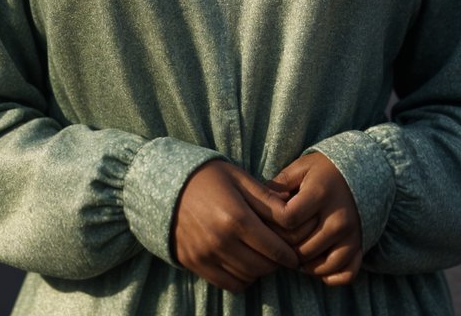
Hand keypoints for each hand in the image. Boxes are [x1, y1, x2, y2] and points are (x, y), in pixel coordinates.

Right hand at [173, 160, 299, 292]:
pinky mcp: (195, 264)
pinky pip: (227, 284)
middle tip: (279, 254)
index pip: (273, 248)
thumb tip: (292, 209)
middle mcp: (221, 241)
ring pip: (246, 277)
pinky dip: (241, 278)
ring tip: (261, 256)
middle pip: (262, 266)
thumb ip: (266, 197)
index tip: (294, 254)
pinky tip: (243, 263)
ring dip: (258, 271)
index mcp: (235, 217)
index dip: (288, 254)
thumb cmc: (208, 176)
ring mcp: (206, 255)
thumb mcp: (239, 178)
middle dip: (276, 263)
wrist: (166, 185)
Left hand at [270, 153, 362, 285]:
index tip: (268, 220)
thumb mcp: (300, 168)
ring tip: (292, 251)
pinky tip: (315, 264)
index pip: (289, 220)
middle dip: (283, 247)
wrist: (361, 171)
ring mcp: (351, 235)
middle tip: (275, 241)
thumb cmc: (323, 171)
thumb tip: (257, 207)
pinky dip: (328, 276)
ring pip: (319, 265)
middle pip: (301, 247)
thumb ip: (278, 186)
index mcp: (321, 192)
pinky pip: (344, 274)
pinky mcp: (360, 246)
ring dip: (301, 263)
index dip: (273, 223)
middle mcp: (338, 217)